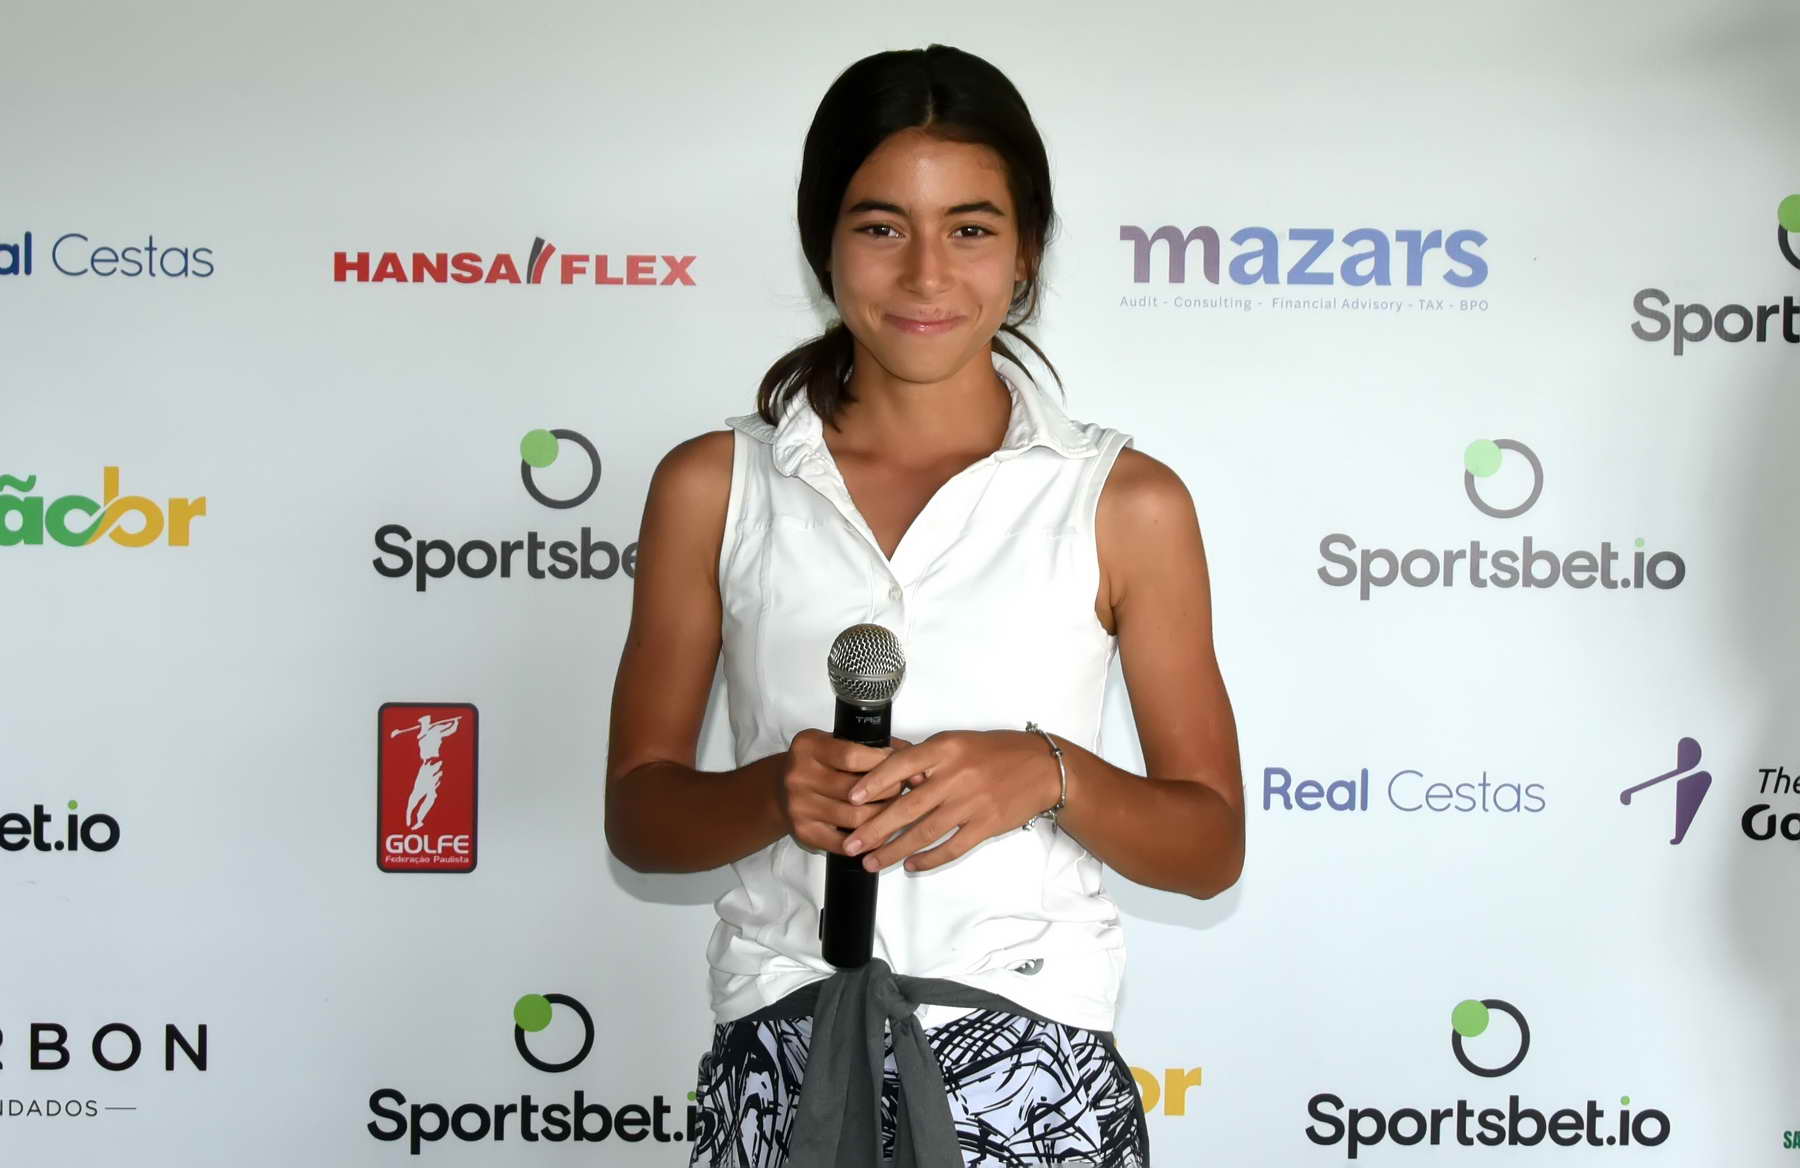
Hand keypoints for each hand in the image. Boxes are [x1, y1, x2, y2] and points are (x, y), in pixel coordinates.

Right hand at [776, 729, 913, 855]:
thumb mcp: (837, 743)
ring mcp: (798, 806)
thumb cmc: (820, 764)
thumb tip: (915, 760)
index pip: (852, 756)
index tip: (900, 764)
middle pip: (855, 790)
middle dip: (888, 791)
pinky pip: (843, 843)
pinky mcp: (803, 832)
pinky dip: (866, 841)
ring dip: (882, 816)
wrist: (781, 790)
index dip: (882, 762)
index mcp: (808, 746)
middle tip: (902, 790)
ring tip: (894, 810)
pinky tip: (880, 834)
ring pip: (854, 818)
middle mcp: (798, 775)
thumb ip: (874, 746)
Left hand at [842, 730, 1060, 873]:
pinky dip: (930, 859)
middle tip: (851, 845)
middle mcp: (955, 776)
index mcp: (945, 749)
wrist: (1043, 768)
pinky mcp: (986, 825)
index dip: (873, 783)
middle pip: (907, 807)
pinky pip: (952, 847)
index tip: (850, 799)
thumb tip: (885, 772)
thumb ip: (925, 757)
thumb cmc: (996, 752)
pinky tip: (912, 866)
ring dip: (895, 851)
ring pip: (925, 832)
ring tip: (872, 863)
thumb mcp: (958, 741)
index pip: (900, 765)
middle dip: (875, 829)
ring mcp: (971, 803)